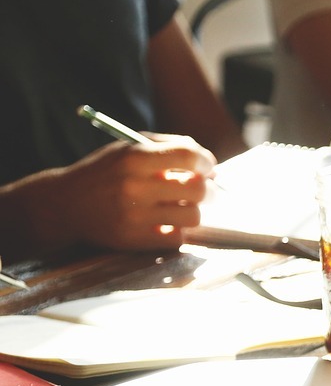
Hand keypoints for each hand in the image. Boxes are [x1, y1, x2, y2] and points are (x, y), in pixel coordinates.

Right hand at [36, 135, 214, 250]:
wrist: (65, 204)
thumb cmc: (105, 172)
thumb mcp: (128, 148)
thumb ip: (168, 147)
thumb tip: (209, 165)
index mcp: (134, 157)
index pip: (188, 156)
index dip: (206, 162)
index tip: (207, 168)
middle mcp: (134, 186)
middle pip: (197, 189)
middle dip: (209, 189)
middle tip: (205, 190)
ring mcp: (134, 215)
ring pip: (193, 216)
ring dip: (194, 211)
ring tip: (184, 206)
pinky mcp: (134, 239)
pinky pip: (177, 238)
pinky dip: (178, 230)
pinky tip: (168, 223)